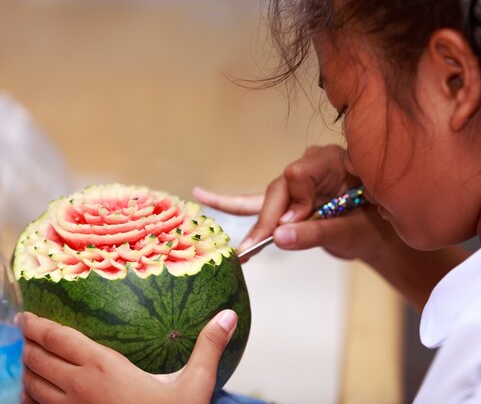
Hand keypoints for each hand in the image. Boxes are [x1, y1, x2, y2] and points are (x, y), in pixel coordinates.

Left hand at [21, 309, 237, 403]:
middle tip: (22, 332)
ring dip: (23, 370)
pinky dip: (28, 398)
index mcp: (103, 369)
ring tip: (23, 357)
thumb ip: (209, 347)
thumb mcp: (195, 385)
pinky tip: (33, 395)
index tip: (26, 315)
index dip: (38, 326)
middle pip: (37, 360)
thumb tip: (228, 315)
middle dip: (25, 344)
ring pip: (30, 387)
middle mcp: (78, 389)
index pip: (59, 340)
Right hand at [194, 144, 388, 261]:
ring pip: (266, 197)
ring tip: (236, 241)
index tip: (298, 223)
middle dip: (269, 220)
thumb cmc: (372, 225)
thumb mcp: (351, 231)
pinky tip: (204, 197)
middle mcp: (312, 165)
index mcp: (333, 161)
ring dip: (255, 224)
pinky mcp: (289, 198)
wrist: (379, 230)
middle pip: (279, 187)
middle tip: (254, 248)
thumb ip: (317, 231)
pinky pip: (259, 202)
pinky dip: (235, 205)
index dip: (294, 202)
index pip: (299, 174)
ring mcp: (298, 181)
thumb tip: (279, 237)